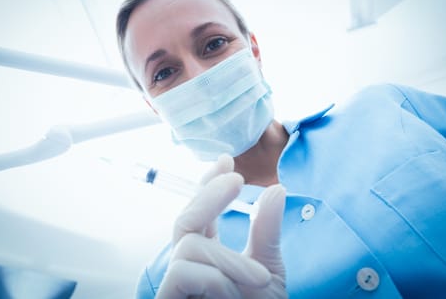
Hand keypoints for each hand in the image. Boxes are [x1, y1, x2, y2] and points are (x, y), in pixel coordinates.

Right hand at [156, 154, 286, 297]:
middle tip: (237, 180)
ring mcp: (176, 284)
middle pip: (184, 219)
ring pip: (188, 245)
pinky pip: (181, 271)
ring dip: (229, 260)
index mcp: (209, 257)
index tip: (226, 160)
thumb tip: (277, 189)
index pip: (200, 213)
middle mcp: (190, 266)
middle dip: (208, 195)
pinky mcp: (168, 298)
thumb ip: (266, 232)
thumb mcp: (269, 268)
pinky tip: (233, 295)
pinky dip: (214, 280)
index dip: (208, 185)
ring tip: (260, 279)